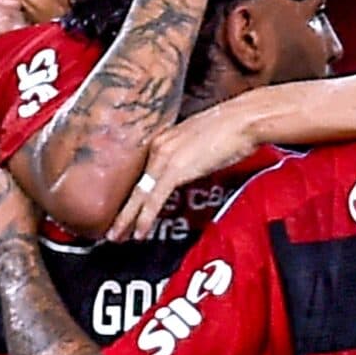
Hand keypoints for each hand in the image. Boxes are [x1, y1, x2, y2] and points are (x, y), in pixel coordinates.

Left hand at [106, 102, 256, 239]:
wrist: (245, 119)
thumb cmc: (233, 128)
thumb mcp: (202, 142)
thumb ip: (189, 156)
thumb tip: (189, 169)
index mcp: (163, 138)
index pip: (141, 172)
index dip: (132, 194)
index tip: (125, 209)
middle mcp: (158, 146)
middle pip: (135, 184)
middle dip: (122, 210)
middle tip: (110, 229)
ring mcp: (164, 157)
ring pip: (139, 194)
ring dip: (126, 219)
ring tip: (115, 236)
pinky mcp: (175, 169)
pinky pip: (154, 199)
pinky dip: (144, 218)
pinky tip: (138, 232)